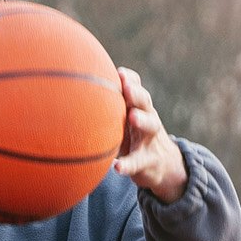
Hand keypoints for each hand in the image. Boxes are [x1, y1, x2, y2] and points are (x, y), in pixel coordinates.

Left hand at [114, 67, 187, 203]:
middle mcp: (148, 119)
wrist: (162, 165)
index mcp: (139, 108)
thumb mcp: (126, 121)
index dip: (130, 79)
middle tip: (126, 87)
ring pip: (150, 126)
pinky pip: (138, 162)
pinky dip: (128, 164)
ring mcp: (150, 140)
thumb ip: (111, 108)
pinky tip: (117, 167)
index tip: (119, 72)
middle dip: (136, 93)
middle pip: (145, 101)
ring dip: (142, 120)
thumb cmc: (135, 138)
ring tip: (133, 117)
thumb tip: (77, 91)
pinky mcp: (147, 161)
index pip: (137, 88)